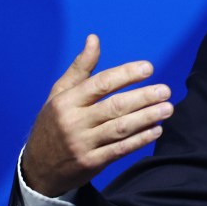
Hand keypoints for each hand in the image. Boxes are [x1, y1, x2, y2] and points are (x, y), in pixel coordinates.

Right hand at [21, 34, 172, 197]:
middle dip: (143, 97)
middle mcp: (74, 121)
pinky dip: (140, 139)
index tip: (149, 68)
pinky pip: (120, 149)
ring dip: (147, 118)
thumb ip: (80, 68)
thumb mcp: (59, 94)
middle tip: (165, 91)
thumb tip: (94, 38)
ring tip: (168, 109)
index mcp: (66, 101)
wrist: (38, 167)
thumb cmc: (53, 123)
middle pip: (114, 106)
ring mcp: (82, 143)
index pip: (100, 84)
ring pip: (120, 128)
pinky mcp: (91, 162)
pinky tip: (157, 130)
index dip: (126, 74)